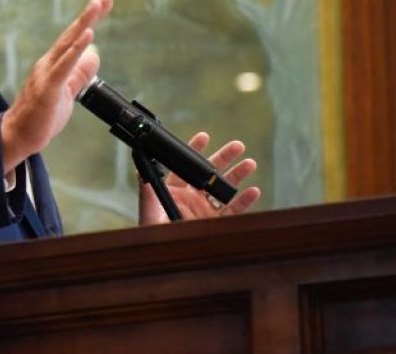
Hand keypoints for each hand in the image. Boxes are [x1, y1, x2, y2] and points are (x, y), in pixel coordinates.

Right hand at [0, 0, 112, 172]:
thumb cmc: (40, 116)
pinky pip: (64, 66)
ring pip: (67, 44)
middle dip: (90, 14)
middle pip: (72, 34)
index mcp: (54, 65)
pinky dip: (76, 49)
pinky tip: (87, 36)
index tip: (105, 1)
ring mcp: (46, 74)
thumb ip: (80, 73)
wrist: (18, 137)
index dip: (90, 20)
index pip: (75, 38)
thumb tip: (95, 53)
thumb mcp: (68, 93)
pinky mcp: (48, 88)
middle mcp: (48, 64)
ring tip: (96, 6)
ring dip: (83, 23)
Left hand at [138, 131, 260, 223]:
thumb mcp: (149, 210)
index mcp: (173, 191)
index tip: (204, 137)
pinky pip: (233, 211)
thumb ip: (147, 190)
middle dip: (223, 158)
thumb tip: (142, 168)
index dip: (194, 151)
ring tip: (249, 162)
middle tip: (237, 145)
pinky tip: (253, 191)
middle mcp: (190, 198)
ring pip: (224, 189)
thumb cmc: (153, 234)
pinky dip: (244, 201)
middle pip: (209, 173)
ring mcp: (204, 211)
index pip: (184, 167)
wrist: (167, 257)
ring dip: (237, 175)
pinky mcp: (216, 224)